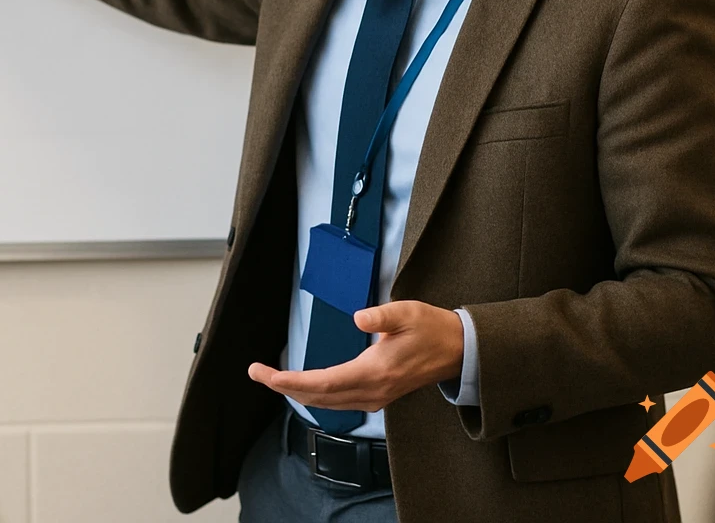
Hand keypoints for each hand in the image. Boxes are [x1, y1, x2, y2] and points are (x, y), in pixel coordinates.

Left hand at [248, 300, 463, 413]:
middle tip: (257, 372)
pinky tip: (306, 387)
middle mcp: (372, 390)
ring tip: (273, 378)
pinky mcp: (378, 395)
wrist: (457, 351)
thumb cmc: (431, 328)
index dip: (291, 381)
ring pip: (328, 403)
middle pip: (319, 397)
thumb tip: (357, 317)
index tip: (267, 374)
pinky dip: (316, 396)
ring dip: (298, 393)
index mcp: (375, 371)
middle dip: (285, 387)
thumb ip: (382, 315)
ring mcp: (375, 396)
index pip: (323, 383)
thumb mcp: (408, 312)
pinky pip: (339, 402)